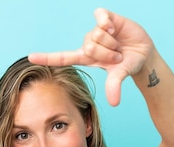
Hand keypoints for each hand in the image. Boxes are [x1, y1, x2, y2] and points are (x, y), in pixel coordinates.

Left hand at [28, 8, 153, 105]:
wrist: (143, 54)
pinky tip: (114, 28)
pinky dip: (107, 23)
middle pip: (88, 46)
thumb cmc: (127, 65)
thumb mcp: (120, 75)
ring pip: (97, 35)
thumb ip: (114, 85)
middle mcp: (89, 43)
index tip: (30, 57)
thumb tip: (114, 103)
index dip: (47, 57)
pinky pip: (100, 16)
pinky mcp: (106, 18)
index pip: (63, 57)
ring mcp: (97, 30)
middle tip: (117, 56)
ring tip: (119, 45)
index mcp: (86, 57)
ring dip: (112, 43)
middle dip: (106, 53)